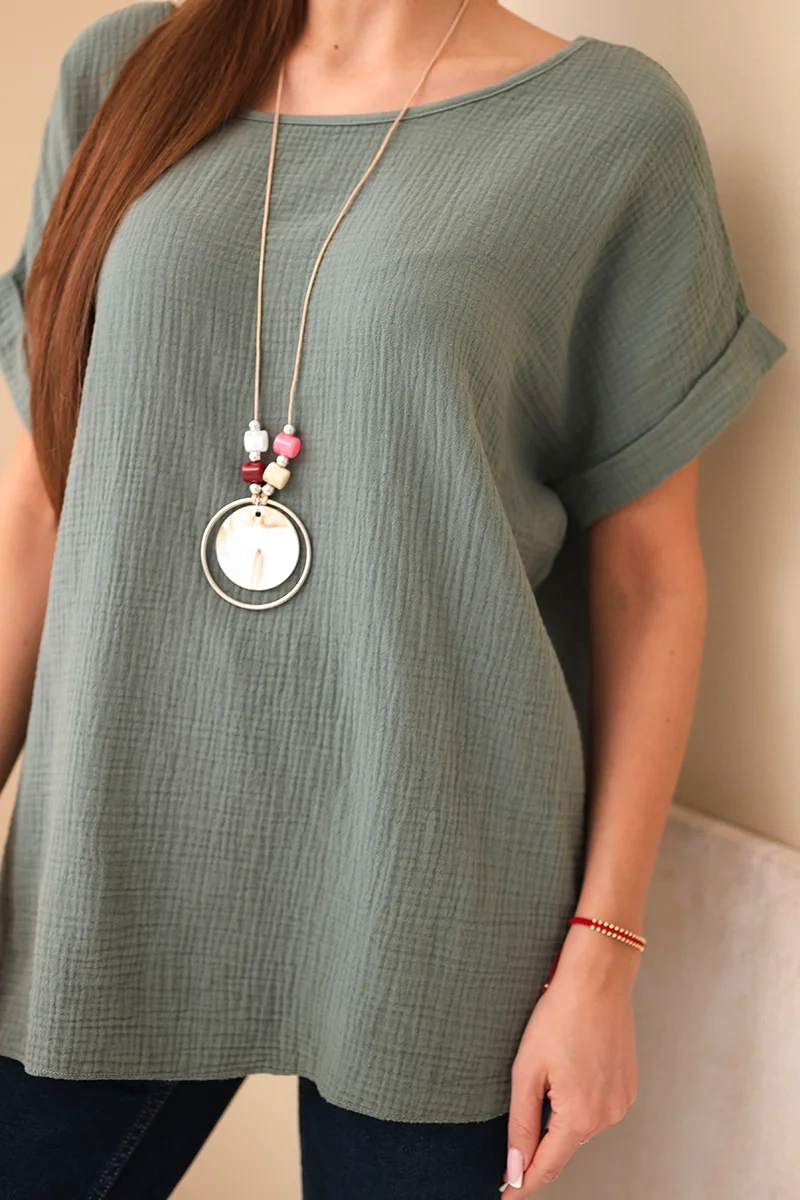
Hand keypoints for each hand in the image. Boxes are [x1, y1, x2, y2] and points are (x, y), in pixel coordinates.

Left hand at [499, 928, 638, 1193]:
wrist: (599, 979)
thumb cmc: (559, 1016)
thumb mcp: (527, 1070)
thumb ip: (520, 1124)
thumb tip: (515, 1167)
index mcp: (580, 1117)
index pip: (548, 1167)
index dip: (524, 1183)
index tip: (507, 1195)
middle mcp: (607, 1117)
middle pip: (564, 1146)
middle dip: (540, 1143)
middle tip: (516, 1126)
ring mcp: (622, 1102)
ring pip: (580, 1126)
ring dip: (561, 1116)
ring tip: (548, 1074)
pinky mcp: (628, 1087)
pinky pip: (597, 1107)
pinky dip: (579, 1100)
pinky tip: (569, 1070)